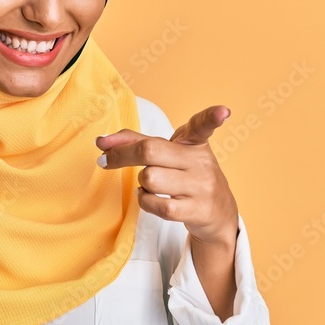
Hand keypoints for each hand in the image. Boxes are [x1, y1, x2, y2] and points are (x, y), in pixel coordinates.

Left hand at [96, 105, 237, 245]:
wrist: (217, 213)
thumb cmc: (185, 175)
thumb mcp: (167, 152)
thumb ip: (135, 142)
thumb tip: (101, 141)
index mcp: (195, 142)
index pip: (202, 126)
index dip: (212, 117)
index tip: (223, 112)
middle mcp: (201, 161)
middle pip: (151, 151)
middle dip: (122, 155)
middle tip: (105, 160)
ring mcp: (201, 186)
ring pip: (150, 178)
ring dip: (140, 183)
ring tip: (148, 184)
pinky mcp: (197, 210)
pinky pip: (158, 205)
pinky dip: (145, 201)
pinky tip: (149, 198)